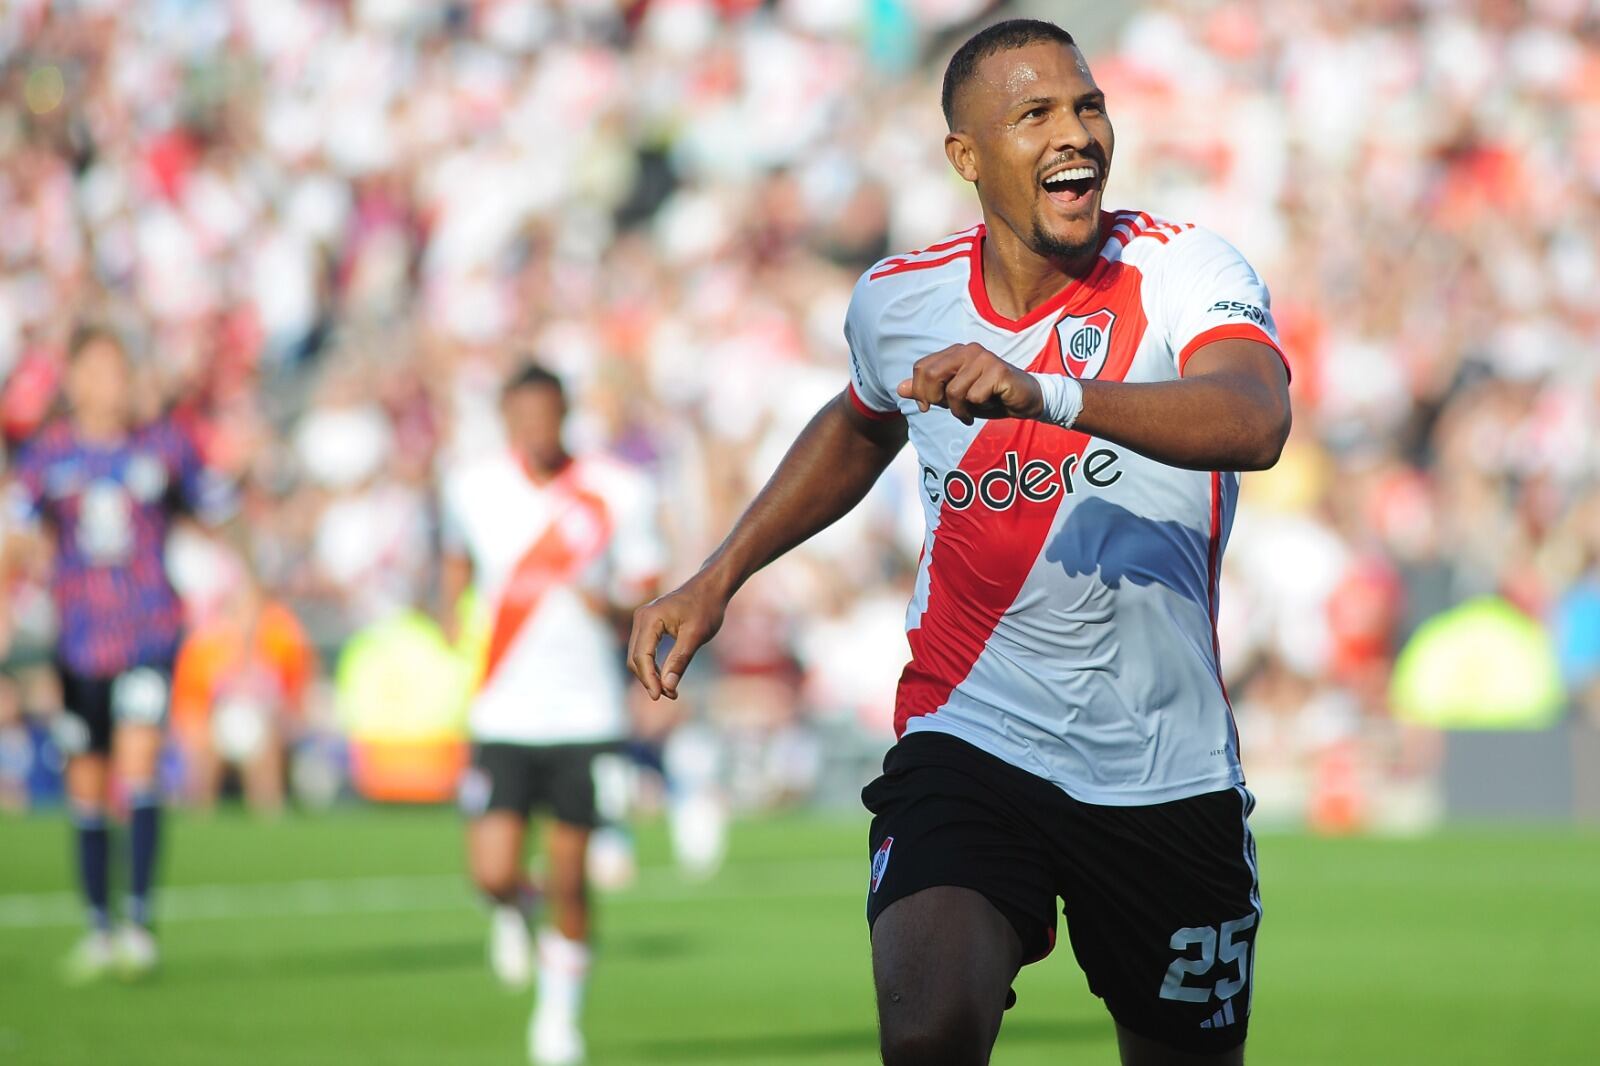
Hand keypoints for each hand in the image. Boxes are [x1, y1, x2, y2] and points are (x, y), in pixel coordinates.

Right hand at [628, 574, 728, 700]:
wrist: (711, 587)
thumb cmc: (706, 608)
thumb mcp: (696, 636)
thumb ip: (680, 660)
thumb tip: (667, 686)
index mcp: (649, 619)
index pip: (641, 656)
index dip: (649, 679)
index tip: (660, 697)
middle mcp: (641, 618)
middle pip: (635, 658)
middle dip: (650, 680)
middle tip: (670, 695)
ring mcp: (643, 620)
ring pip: (638, 656)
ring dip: (651, 675)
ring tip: (671, 690)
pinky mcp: (649, 624)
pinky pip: (644, 649)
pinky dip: (653, 665)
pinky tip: (667, 677)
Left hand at [896, 344, 1043, 424]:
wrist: (1025, 400)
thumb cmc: (989, 397)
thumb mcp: (954, 397)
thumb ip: (928, 391)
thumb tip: (899, 388)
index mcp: (955, 352)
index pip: (921, 368)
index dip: (920, 391)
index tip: (928, 406)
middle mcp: (967, 350)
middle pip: (931, 375)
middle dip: (936, 399)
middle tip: (951, 409)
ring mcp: (983, 358)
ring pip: (954, 391)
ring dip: (961, 410)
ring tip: (973, 410)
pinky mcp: (998, 371)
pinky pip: (974, 396)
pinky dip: (978, 409)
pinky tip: (990, 404)